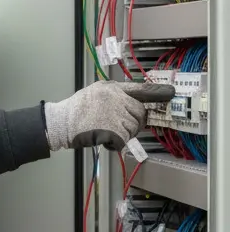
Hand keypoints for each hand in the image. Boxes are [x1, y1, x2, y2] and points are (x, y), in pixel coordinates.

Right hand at [43, 81, 174, 151]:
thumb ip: (114, 94)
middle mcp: (116, 99)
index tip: (170, 93)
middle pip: (139, 113)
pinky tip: (103, 139)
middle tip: (120, 126)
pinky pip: (124, 140)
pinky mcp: (114, 130)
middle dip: (134, 121)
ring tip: (105, 130)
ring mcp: (115, 114)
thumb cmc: (75, 109)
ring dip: (124, 133)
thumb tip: (133, 101)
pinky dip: (115, 143)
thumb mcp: (95, 92)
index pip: (139, 89)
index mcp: (111, 88)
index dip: (156, 92)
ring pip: (133, 128)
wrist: (61, 122)